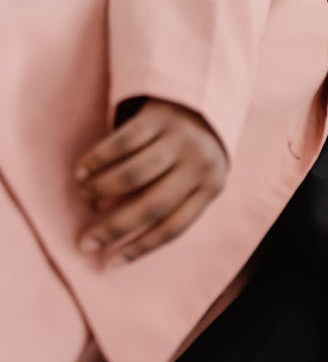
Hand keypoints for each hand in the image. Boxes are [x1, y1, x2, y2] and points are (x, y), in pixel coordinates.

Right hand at [75, 98, 227, 263]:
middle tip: (84, 242)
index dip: (140, 247)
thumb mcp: (196, 178)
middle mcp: (199, 163)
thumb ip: (171, 202)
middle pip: (151, 206)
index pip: (174, 226)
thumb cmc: (193, 151)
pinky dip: (96, 160)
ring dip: (100, 191)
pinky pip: (120, 143)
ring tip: (84, 195)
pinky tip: (82, 171)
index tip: (109, 263)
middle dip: (113, 229)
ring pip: (131, 175)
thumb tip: (119, 237)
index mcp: (212, 186)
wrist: (203, 98)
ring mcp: (180, 138)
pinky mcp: (158, 116)